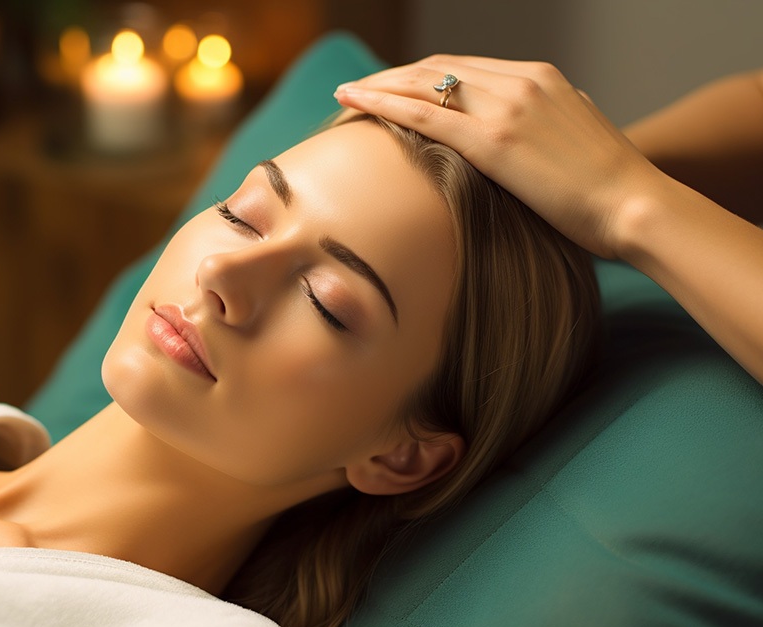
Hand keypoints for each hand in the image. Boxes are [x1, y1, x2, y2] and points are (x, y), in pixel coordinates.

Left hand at [334, 55, 664, 260]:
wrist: (635, 205)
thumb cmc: (608, 188)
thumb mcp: (576, 139)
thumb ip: (546, 126)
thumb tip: (527, 135)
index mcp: (539, 78)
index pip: (462, 68)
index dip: (420, 76)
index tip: (392, 88)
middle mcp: (520, 81)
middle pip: (436, 68)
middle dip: (391, 77)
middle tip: (357, 91)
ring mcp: (507, 107)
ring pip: (424, 84)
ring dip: (378, 86)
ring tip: (346, 95)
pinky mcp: (495, 140)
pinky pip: (425, 115)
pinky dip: (385, 105)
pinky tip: (356, 103)